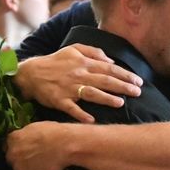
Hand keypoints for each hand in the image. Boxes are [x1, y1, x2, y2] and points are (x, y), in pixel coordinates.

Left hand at [6, 121, 71, 169]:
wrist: (66, 144)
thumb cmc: (54, 132)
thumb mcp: (35, 127)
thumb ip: (24, 135)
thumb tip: (24, 140)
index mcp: (13, 139)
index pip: (8, 146)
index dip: (17, 148)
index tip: (24, 149)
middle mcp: (12, 154)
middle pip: (12, 159)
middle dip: (20, 159)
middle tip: (34, 158)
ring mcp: (19, 167)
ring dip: (27, 169)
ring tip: (41, 165)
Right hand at [14, 43, 142, 122]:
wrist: (31, 73)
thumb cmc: (55, 61)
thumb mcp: (74, 49)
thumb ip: (94, 52)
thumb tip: (111, 60)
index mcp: (84, 62)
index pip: (109, 69)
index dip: (125, 75)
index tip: (138, 81)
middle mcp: (79, 74)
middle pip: (105, 81)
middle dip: (123, 86)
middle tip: (137, 92)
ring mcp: (69, 88)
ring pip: (91, 93)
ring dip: (106, 98)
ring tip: (120, 103)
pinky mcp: (59, 100)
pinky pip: (71, 108)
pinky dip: (80, 114)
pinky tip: (91, 120)